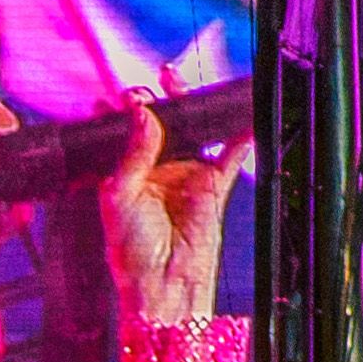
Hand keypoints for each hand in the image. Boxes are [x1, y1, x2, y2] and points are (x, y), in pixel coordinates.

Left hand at [99, 95, 248, 326]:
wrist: (163, 284)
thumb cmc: (132, 251)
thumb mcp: (119, 196)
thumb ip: (133, 151)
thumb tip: (141, 110)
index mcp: (129, 175)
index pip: (127, 134)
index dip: (124, 112)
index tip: (119, 95)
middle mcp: (158, 170)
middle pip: (163, 124)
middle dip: (160, 98)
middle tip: (157, 78)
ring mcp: (187, 174)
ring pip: (194, 129)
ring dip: (191, 104)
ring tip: (178, 81)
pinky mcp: (214, 183)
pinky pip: (231, 151)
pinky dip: (241, 132)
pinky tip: (243, 114)